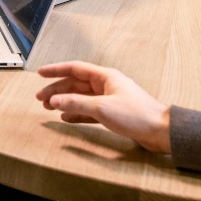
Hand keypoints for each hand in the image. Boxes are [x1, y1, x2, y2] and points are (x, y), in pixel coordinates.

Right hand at [36, 61, 171, 153]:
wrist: (160, 131)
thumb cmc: (136, 115)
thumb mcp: (102, 108)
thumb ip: (76, 103)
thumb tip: (55, 100)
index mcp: (105, 77)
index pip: (75, 68)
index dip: (56, 70)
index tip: (40, 73)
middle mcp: (106, 85)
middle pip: (75, 84)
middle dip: (57, 90)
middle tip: (40, 98)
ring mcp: (109, 99)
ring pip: (81, 98)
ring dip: (65, 102)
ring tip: (49, 108)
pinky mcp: (113, 114)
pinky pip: (88, 111)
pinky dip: (76, 113)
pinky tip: (66, 118)